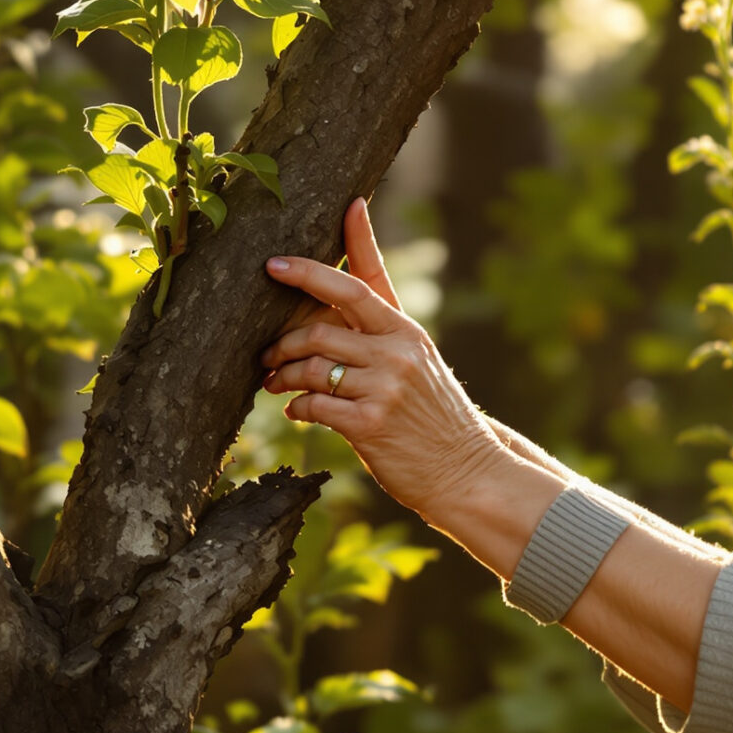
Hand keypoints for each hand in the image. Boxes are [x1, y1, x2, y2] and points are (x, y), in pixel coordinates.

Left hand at [260, 198, 506, 517]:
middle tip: (268, 355)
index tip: (274, 262)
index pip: (354, 285)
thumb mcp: (416, 356)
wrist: (464, 469)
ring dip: (284, 376)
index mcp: (405, 330)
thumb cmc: (431, 409)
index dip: (310, 270)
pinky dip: (297, 407)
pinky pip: (314, 405)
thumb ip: (380, 317)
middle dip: (283, 342)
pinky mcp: (369, 424)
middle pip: (320, 329)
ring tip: (277, 384)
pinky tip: (297, 411)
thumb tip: (343, 265)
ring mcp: (385, 388)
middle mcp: (397, 353)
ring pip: (311, 368)